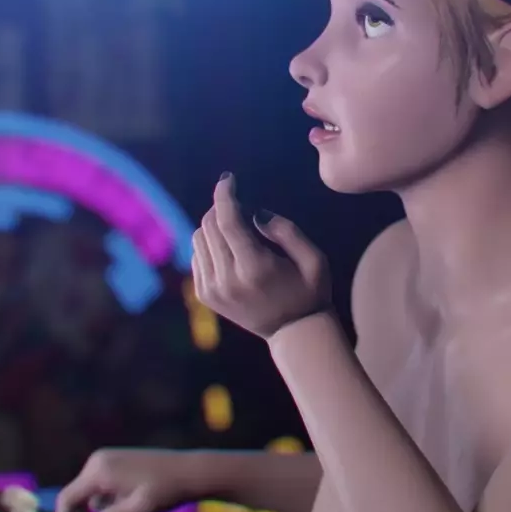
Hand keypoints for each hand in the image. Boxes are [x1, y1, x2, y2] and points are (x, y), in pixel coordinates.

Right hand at [54, 448, 200, 511]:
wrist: (190, 470)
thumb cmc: (166, 489)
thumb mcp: (138, 508)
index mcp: (100, 471)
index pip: (66, 499)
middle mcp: (98, 461)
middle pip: (73, 496)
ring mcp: (107, 460)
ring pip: (88, 494)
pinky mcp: (116, 462)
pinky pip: (101, 487)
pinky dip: (106, 502)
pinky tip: (129, 505)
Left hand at [192, 173, 330, 338]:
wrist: (294, 333)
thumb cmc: (310, 291)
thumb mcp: (313, 258)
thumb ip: (284, 230)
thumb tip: (253, 213)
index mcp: (254, 268)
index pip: (227, 220)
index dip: (225, 194)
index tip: (228, 178)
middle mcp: (227, 279)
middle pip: (209, 225)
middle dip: (222, 207)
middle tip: (244, 210)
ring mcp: (212, 289)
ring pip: (199, 238)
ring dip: (214, 225)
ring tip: (238, 232)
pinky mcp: (205, 295)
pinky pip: (197, 255)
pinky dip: (210, 244)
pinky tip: (230, 250)